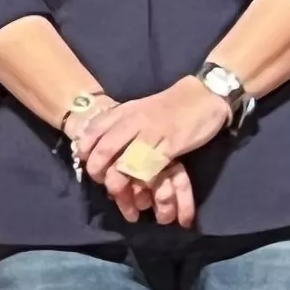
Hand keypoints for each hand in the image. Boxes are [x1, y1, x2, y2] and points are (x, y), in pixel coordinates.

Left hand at [76, 78, 227, 223]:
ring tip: (119, 194)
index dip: (85, 151)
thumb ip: (120, 124)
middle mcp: (133, 122)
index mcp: (124, 112)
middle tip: (102, 184)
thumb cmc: (170, 105)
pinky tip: (140, 190)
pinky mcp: (171, 145)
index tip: (86, 164)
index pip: (92, 132)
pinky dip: (141, 183)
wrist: (204, 95)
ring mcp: (152, 134)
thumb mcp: (139, 108)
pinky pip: (149, 169)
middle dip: (97, 173)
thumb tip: (100, 146)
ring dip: (118, 184)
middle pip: (103, 152)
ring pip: (124, 164)